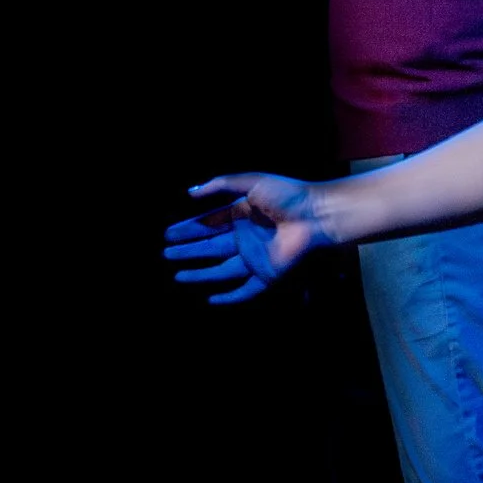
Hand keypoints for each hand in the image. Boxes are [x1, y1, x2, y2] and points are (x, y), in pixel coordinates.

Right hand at [162, 173, 330, 304]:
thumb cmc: (287, 195)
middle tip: (166, 253)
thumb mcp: (251, 182)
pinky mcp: (268, 274)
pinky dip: (229, 297)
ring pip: (221, 270)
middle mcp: (246, 237)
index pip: (210, 223)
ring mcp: (256, 257)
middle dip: (188, 250)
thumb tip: (190, 193)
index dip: (189, 229)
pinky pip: (245, 290)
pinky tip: (211, 300)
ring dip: (200, 273)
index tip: (168, 234)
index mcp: (242, 214)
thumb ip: (220, 185)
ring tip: (178, 275)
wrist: (316, 214)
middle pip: (210, 247)